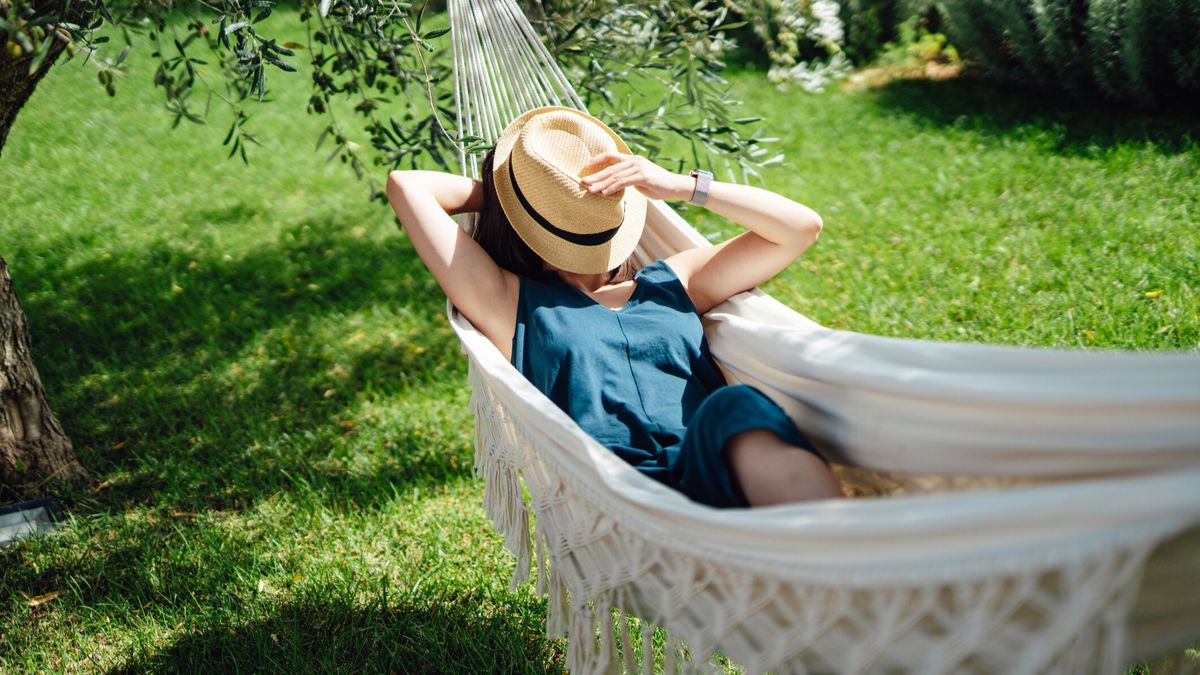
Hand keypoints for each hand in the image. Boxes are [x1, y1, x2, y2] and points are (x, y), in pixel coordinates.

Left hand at [578, 151, 692, 200]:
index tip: (585, 166)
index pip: (611, 156)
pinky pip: (624, 182)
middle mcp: (634, 161)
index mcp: (632, 160)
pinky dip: (613, 188)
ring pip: (615, 176)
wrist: (675, 186)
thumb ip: (628, 179)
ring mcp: (639, 168)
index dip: (597, 160)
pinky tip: (605, 193)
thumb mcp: (640, 180)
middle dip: (595, 175)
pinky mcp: (643, 176)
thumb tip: (615, 185)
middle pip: (610, 168)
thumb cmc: (658, 185)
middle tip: (583, 182)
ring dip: (602, 184)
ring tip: (591, 190)